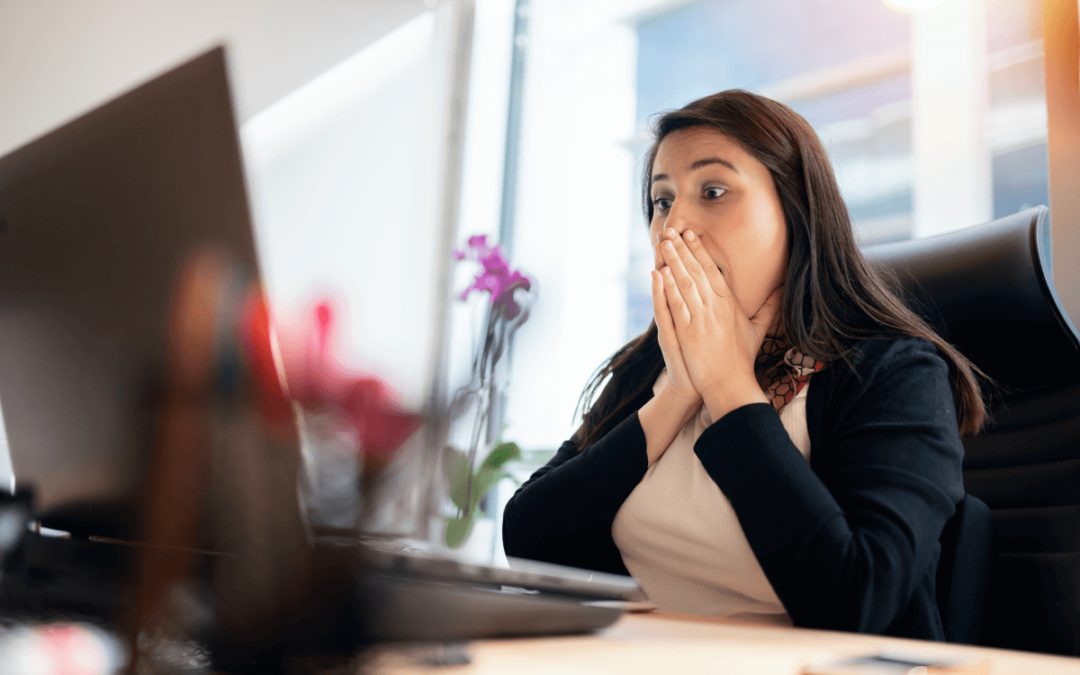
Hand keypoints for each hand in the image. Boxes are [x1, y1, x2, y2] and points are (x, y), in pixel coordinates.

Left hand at [657, 228, 782, 417]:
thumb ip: (770, 306)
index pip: (713, 269)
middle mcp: (715, 306)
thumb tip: (783, 288)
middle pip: (696, 270)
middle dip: (682, 248)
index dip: (700, 250)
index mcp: (730, 302)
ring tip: (661, 243)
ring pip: (684, 282)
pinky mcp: (687, 331)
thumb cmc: (742, 358)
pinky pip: (675, 304)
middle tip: (670, 230)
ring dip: (672, 260)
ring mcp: (700, 318)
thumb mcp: (758, 329)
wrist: (729, 382)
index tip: (690, 234)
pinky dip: (666, 287)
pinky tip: (659, 272)